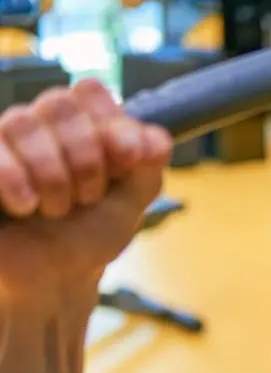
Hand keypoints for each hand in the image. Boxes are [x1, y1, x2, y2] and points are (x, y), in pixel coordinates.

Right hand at [0, 79, 171, 300]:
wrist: (52, 280)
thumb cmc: (89, 236)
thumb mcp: (131, 204)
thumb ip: (148, 167)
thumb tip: (155, 139)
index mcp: (82, 126)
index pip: (90, 92)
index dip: (109, 123)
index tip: (125, 159)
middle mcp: (42, 125)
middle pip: (59, 103)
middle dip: (85, 155)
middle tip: (89, 196)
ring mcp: (6, 141)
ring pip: (24, 121)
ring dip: (53, 174)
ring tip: (56, 209)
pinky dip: (14, 177)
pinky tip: (25, 205)